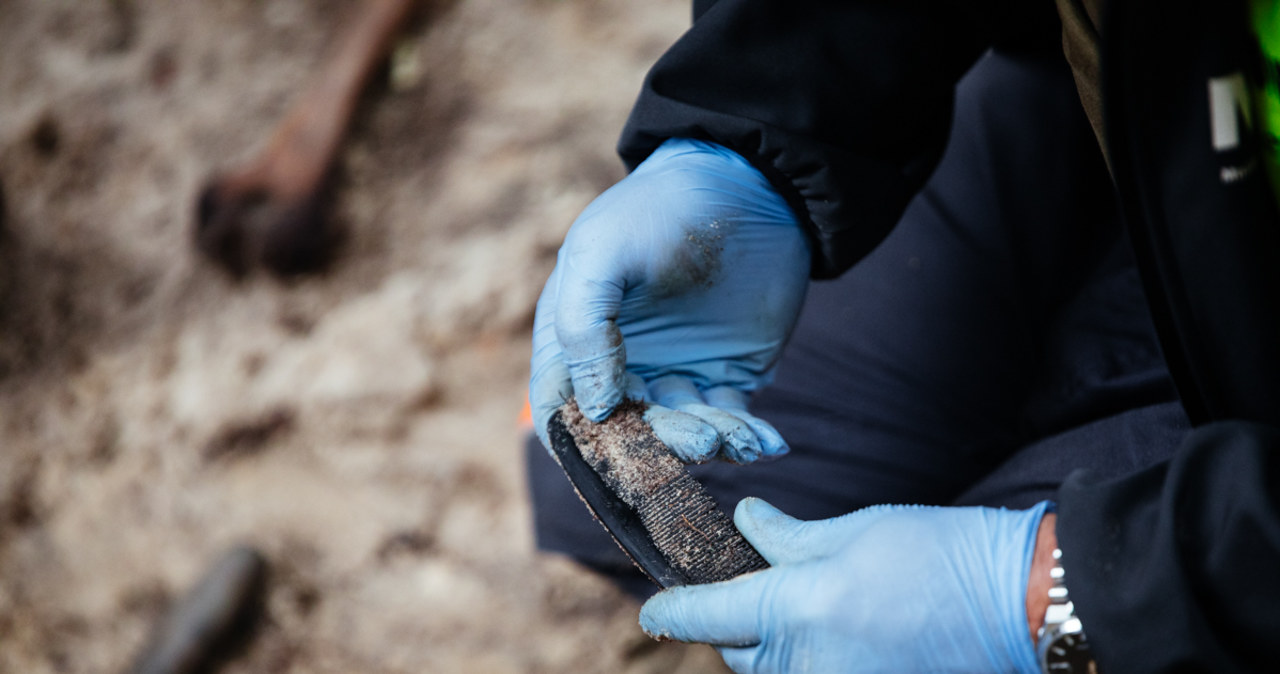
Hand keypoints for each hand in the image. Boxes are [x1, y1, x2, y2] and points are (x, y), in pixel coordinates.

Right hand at [529, 138, 809, 462]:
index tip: (617, 445)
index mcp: (574, 341)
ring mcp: (676, 373)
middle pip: (629, 434)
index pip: (561, 413)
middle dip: (663, 444)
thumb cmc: (659, 209)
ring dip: (710, 444)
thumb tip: (593, 407)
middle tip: (698, 436)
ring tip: (739, 437)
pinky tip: (766, 440)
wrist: (747, 182)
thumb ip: (582, 326)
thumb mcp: (602, 252)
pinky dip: (747, 437)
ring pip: (683, 435)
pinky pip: (731, 421)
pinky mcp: (728, 375)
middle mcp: (621, 367)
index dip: (582, 442)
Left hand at [640, 498, 1050, 673]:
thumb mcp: (854, 531)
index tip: (655, 609)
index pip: (705, 616)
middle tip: (750, 586)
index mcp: (798, 608)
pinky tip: (832, 632)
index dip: (672, 610)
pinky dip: (805, 661)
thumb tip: (747, 522)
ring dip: (770, 648)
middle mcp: (808, 663)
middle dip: (733, 624)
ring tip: (800, 608)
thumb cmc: (939, 554)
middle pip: (738, 652)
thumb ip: (787, 538)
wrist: (1017, 604)